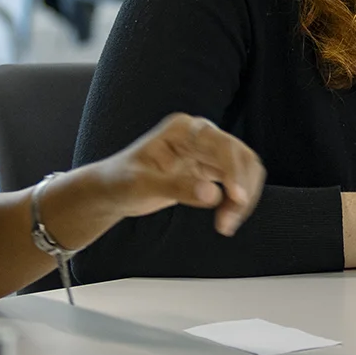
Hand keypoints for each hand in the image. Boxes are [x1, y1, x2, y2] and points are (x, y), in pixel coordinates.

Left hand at [94, 114, 265, 235]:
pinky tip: (224, 220)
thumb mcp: (143, 186)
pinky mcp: (208, 169)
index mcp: (184, 129)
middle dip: (242, 189)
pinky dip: (236, 202)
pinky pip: (234, 182)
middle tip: (229, 221)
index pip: (223, 145)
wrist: (112, 191)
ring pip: (243, 170)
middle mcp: (200, 135)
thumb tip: (213, 194)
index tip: (237, 198)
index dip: (234, 171)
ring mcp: (206, 151)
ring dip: (243, 197)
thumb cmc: (121, 182)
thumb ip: (178, 188)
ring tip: (226, 225)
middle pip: (240, 157)